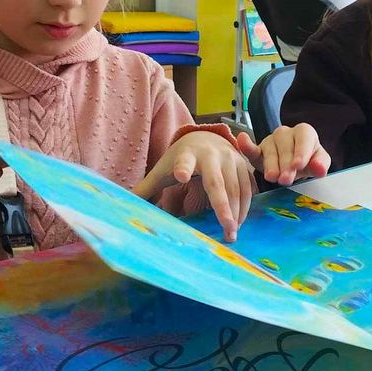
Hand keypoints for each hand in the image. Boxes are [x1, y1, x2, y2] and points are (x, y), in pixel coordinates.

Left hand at [136, 132, 252, 241]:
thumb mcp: (163, 169)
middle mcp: (212, 155)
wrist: (206, 137)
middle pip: (217, 182)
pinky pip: (248, 188)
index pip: (183, 162)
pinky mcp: (243, 165)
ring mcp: (231, 159)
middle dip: (223, 206)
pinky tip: (240, 222)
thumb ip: (147, 187)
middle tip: (228, 229)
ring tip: (232, 233)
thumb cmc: (181, 157)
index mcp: (188, 154)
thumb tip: (123, 204)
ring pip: (237, 188)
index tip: (180, 176)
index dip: (182, 168)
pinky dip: (245, 207)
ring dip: (237, 212)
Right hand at [237, 123, 329, 185]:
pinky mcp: (258, 150)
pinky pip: (252, 148)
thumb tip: (320, 169)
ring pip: (270, 151)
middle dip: (286, 164)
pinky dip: (247, 146)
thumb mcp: (317, 162)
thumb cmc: (307, 161)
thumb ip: (321, 164)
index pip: (303, 139)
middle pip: (285, 146)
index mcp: (304, 132)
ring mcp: (270, 140)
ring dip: (271, 165)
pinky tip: (242, 141)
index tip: (298, 165)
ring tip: (272, 178)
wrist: (292, 164)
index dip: (301, 152)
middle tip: (286, 180)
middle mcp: (286, 133)